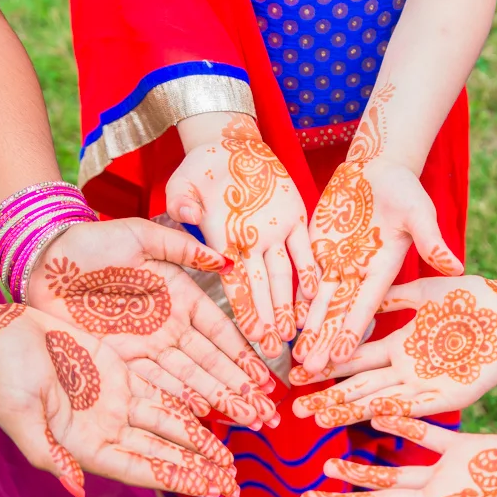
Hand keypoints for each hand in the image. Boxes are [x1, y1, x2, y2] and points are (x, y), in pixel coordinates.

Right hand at [0, 300, 239, 496]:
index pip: (143, 469)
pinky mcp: (121, 375)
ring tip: (231, 458)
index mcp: (85, 446)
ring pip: (169, 426)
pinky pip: (163, 394)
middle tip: (235, 485)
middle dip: (198, 469)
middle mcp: (107, 429)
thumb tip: (76, 487)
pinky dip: (188, 406)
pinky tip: (215, 416)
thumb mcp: (21, 416)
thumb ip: (48, 454)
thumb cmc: (4, 376)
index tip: (214, 489)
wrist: (0, 334)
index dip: (180, 479)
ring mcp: (116, 402)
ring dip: (200, 443)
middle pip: (163, 454)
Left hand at [29, 217, 279, 428]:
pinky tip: (202, 416)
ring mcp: (146, 346)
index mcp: (180, 296)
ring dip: (216, 400)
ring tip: (245, 420)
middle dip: (239, 388)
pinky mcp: (120, 360)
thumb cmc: (92, 242)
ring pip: (188, 379)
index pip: (219, 332)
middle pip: (210, 363)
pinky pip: (154, 384)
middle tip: (267, 412)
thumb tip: (225, 259)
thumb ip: (182, 248)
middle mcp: (169, 326)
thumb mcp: (141, 237)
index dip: (243, 355)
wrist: (45, 261)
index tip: (266, 378)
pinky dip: (178, 400)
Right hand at [167, 113, 314, 359]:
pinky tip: (316, 291)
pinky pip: (303, 245)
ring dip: (289, 302)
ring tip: (296, 330)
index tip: (250, 336)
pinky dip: (309, 266)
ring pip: (283, 274)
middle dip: (268, 319)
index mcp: (222, 244)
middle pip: (261, 289)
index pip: (233, 285)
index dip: (243, 310)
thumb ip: (180, 200)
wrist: (228, 146)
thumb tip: (184, 212)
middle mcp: (250, 246)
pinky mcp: (294, 215)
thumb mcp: (182, 183)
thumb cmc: (199, 168)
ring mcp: (273, 233)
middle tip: (276, 350)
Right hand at [291, 255, 496, 426]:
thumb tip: (365, 290)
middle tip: (294, 409)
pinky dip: (393, 412)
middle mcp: (407, 368)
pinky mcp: (451, 395)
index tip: (298, 370)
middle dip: (327, 396)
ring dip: (350, 409)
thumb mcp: (428, 291)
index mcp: (400, 345)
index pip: (355, 358)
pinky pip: (417, 407)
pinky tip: (368, 416)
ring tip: (320, 419)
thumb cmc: (475, 297)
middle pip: (359, 385)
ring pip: (379, 399)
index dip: (327, 365)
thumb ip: (396, 297)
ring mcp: (427, 383)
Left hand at [294, 106, 463, 375]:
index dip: (353, 329)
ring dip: (308, 327)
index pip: (365, 304)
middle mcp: (359, 272)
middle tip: (311, 369)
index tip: (342, 354)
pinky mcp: (319, 250)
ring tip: (295, 356)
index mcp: (383, 268)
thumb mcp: (419, 211)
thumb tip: (456, 266)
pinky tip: (284, 321)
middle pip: (339, 311)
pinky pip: (305, 279)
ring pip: (319, 301)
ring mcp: (337, 263)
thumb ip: (430, 240)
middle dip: (325, 339)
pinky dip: (295, 300)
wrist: (378, 170)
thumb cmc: (404, 189)